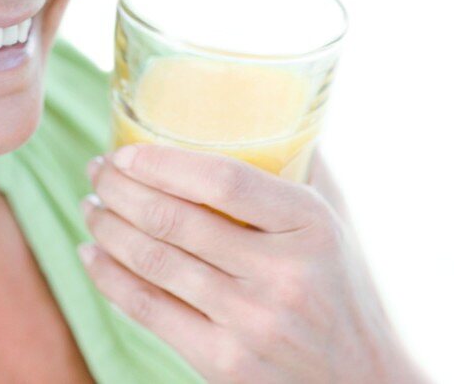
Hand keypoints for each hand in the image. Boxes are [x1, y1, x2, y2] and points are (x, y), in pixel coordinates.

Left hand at [79, 143, 427, 383]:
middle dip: (119, 188)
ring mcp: (251, 323)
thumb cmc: (341, 286)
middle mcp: (283, 275)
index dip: (163, 163)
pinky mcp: (224, 364)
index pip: (224, 181)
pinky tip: (91, 254)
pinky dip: (109, 278)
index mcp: (310, 226)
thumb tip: (266, 99)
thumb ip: (303, 166)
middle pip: (176, 220)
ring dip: (107, 227)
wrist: (362, 379)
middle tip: (97, 170)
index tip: (126, 151)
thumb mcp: (336, 221)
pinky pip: (148, 310)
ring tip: (91, 205)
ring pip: (154, 262)